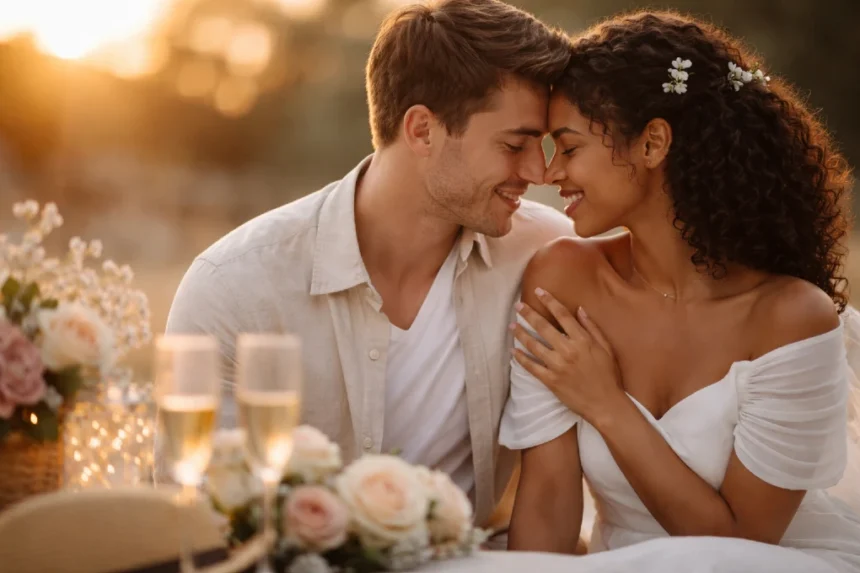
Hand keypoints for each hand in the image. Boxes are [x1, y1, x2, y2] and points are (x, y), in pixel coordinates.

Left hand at [510, 288, 624, 424]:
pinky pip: (531, 367)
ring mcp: (557, 365)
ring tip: (511, 325)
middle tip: (518, 305)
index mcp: (582, 340)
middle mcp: (568, 350)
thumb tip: (579, 309)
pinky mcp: (550, 380)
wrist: (605, 404)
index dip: (549, 301)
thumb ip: (592, 328)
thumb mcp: (606, 348)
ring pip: (534, 345)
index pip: (562, 315)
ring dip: (520, 334)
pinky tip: (513, 351)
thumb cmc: (608, 375)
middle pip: (543, 327)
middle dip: (529, 314)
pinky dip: (521, 358)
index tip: (539, 291)